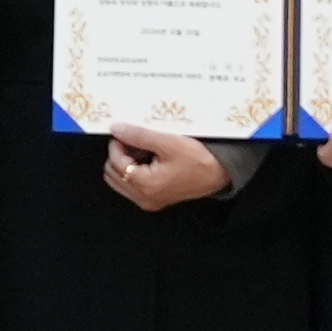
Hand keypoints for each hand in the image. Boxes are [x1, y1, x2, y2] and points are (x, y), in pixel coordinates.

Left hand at [97, 128, 229, 215]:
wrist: (219, 173)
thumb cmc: (198, 159)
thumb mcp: (168, 142)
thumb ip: (139, 136)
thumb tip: (116, 129)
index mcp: (145, 185)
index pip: (115, 162)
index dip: (117, 144)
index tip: (126, 132)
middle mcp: (144, 198)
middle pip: (112, 174)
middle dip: (119, 155)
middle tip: (134, 141)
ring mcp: (149, 201)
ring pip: (120, 181)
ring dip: (125, 164)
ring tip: (142, 150)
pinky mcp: (155, 200)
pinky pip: (131, 186)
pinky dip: (134, 172)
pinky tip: (149, 160)